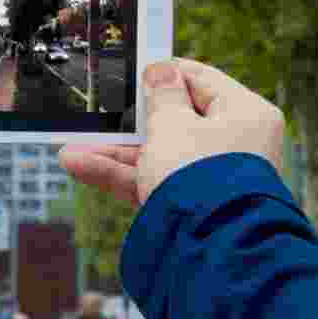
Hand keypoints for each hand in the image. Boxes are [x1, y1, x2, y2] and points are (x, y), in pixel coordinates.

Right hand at [59, 58, 284, 207]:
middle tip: (100, 115)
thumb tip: (162, 70)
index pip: (202, 80)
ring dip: (115, 154)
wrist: (210, 248)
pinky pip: (154, 182)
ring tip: (72, 152)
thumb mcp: (172, 124)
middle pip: (174, 122)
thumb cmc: (198, 174)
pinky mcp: (192, 205)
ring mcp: (212, 178)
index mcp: (245, 114)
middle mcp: (234, 145)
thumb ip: (161, 96)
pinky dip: (122, 176)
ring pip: (158, 155)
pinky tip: (82, 167)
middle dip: (129, 122)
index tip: (136, 70)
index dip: (166, 74)